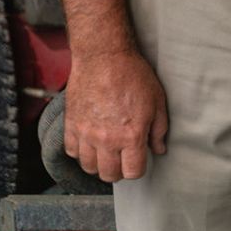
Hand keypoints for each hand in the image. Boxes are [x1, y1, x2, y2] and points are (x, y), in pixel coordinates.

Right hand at [64, 48, 167, 181]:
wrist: (103, 55)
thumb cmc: (132, 74)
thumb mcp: (156, 99)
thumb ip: (159, 129)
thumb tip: (159, 149)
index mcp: (131, 135)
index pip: (133, 172)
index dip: (137, 167)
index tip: (137, 158)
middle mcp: (107, 140)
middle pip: (109, 175)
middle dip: (118, 169)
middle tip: (122, 156)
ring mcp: (86, 134)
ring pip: (89, 167)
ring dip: (98, 162)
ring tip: (105, 149)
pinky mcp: (71, 125)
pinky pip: (72, 152)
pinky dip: (80, 151)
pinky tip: (89, 140)